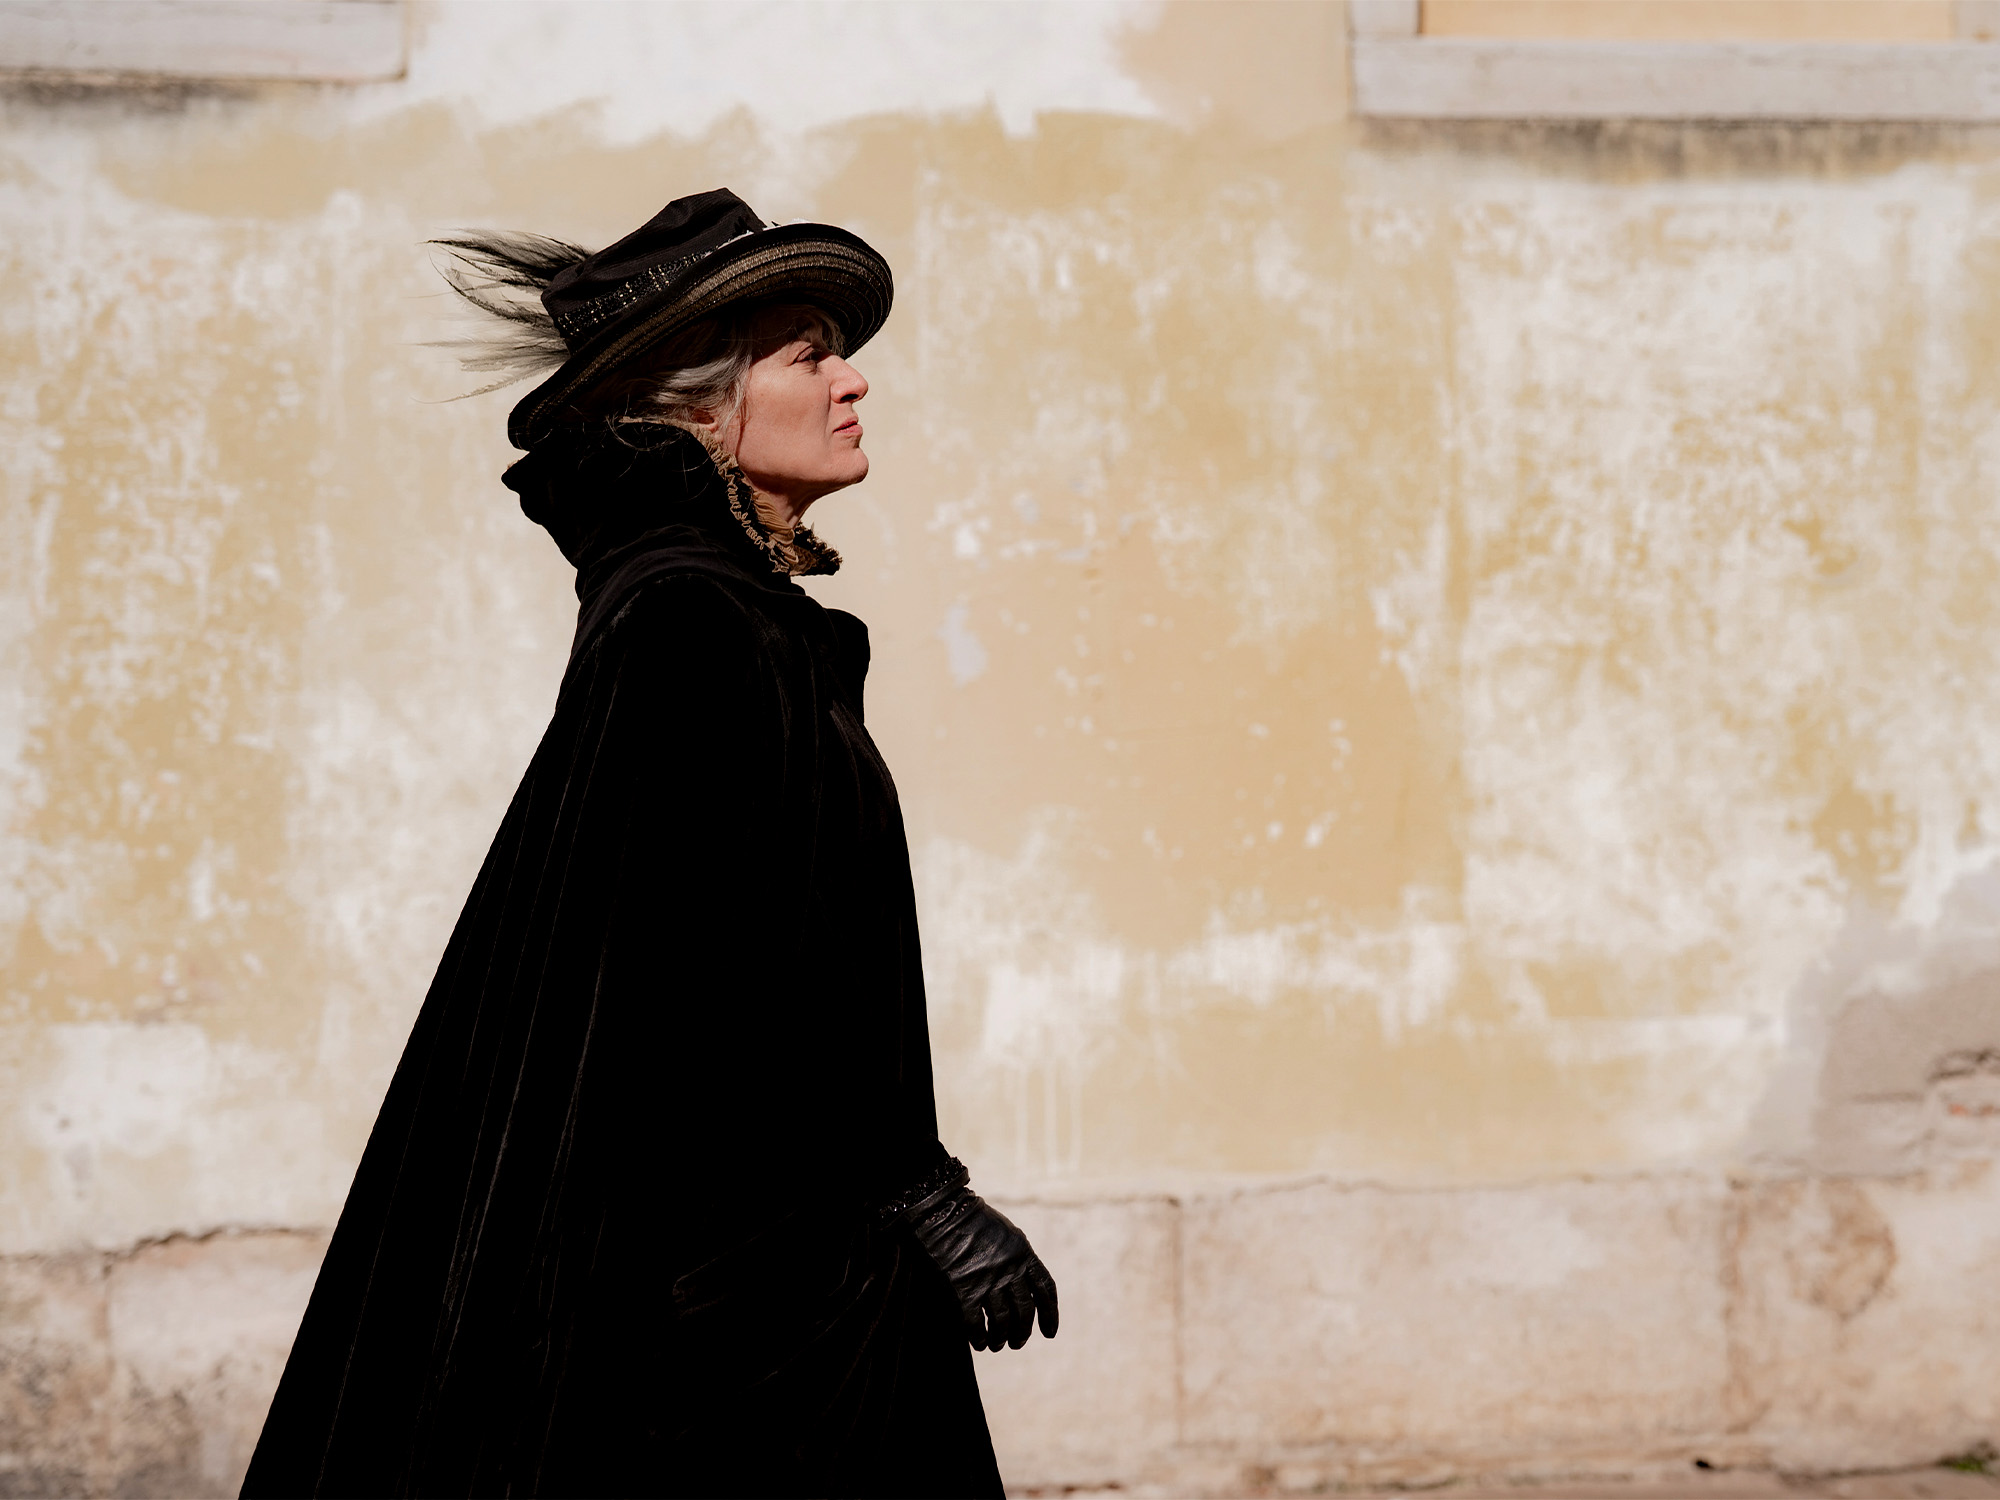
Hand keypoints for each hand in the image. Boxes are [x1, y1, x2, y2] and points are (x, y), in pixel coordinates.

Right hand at [907, 1185, 1058, 1350]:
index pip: (1045, 1290)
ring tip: (997, 1345)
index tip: (1049, 1332)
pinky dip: (979, 1337)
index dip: (1050, 1314)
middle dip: (1023, 1332)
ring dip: (1001, 1338)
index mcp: (1024, 1254)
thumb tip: (1026, 1283)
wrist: (943, 1212)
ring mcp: (987, 1280)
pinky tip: (979, 1343)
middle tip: (1017, 1343)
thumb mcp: (1007, 1234)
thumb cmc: (974, 1220)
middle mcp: (1009, 1269)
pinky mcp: (964, 1289)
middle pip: (1025, 1311)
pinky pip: (976, 1323)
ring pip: (1002, 1322)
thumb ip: (1019, 1258)